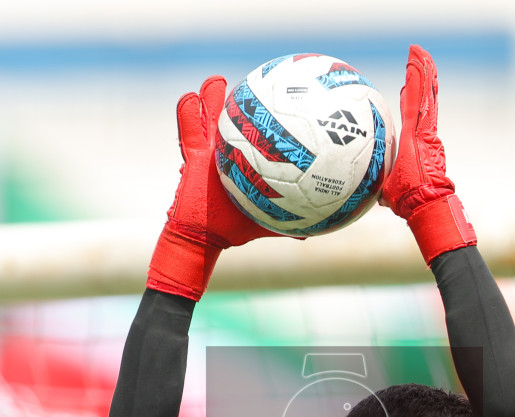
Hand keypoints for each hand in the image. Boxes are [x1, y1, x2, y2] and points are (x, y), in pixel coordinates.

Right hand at [148, 75, 279, 299]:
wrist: (207, 237)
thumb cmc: (237, 227)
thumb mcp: (270, 220)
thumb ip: (294, 219)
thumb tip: (327, 222)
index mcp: (248, 161)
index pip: (262, 135)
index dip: (270, 117)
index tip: (284, 96)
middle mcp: (229, 152)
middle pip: (236, 120)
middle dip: (241, 101)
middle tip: (254, 81)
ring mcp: (208, 152)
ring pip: (209, 118)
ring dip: (210, 98)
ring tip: (216, 82)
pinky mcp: (191, 157)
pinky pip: (188, 133)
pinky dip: (186, 115)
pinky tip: (189, 99)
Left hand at [380, 45, 476, 263]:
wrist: (425, 203)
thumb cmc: (407, 202)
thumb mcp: (386, 190)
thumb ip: (377, 183)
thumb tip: (362, 190)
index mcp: (414, 143)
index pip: (411, 114)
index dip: (410, 97)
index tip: (405, 84)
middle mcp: (423, 133)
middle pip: (422, 98)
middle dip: (420, 77)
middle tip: (417, 57)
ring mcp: (427, 130)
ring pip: (424, 95)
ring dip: (422, 73)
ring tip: (418, 53)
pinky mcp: (426, 130)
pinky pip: (421, 101)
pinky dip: (420, 83)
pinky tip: (418, 67)